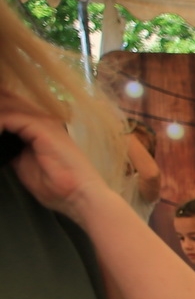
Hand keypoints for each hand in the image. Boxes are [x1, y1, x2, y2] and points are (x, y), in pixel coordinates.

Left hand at [0, 92, 117, 219]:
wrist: (82, 197)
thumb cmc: (59, 188)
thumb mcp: (24, 165)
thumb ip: (11, 149)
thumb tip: (0, 141)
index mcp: (40, 128)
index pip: (11, 108)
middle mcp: (43, 120)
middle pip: (8, 101)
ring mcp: (45, 122)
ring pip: (7, 106)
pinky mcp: (43, 128)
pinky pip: (10, 116)